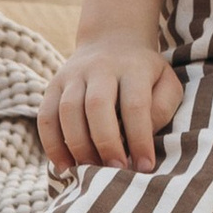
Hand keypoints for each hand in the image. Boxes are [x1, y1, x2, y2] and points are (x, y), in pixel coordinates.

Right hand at [37, 37, 182, 173]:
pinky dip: (52, 144)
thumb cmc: (145, 74)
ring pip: (68, 111)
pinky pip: (46, 116)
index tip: (145, 166)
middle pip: (97, 105)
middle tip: (116, 171)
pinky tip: (64, 165)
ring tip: (90, 171)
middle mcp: (100, 68)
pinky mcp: (54, 85)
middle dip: (106, 143)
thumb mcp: (166, 83)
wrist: (112, 41)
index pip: (135, 105)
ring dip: (78, 146)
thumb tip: (142, 138)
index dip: (139, 139)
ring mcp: (73, 75)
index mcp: (133, 68)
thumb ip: (161, 108)